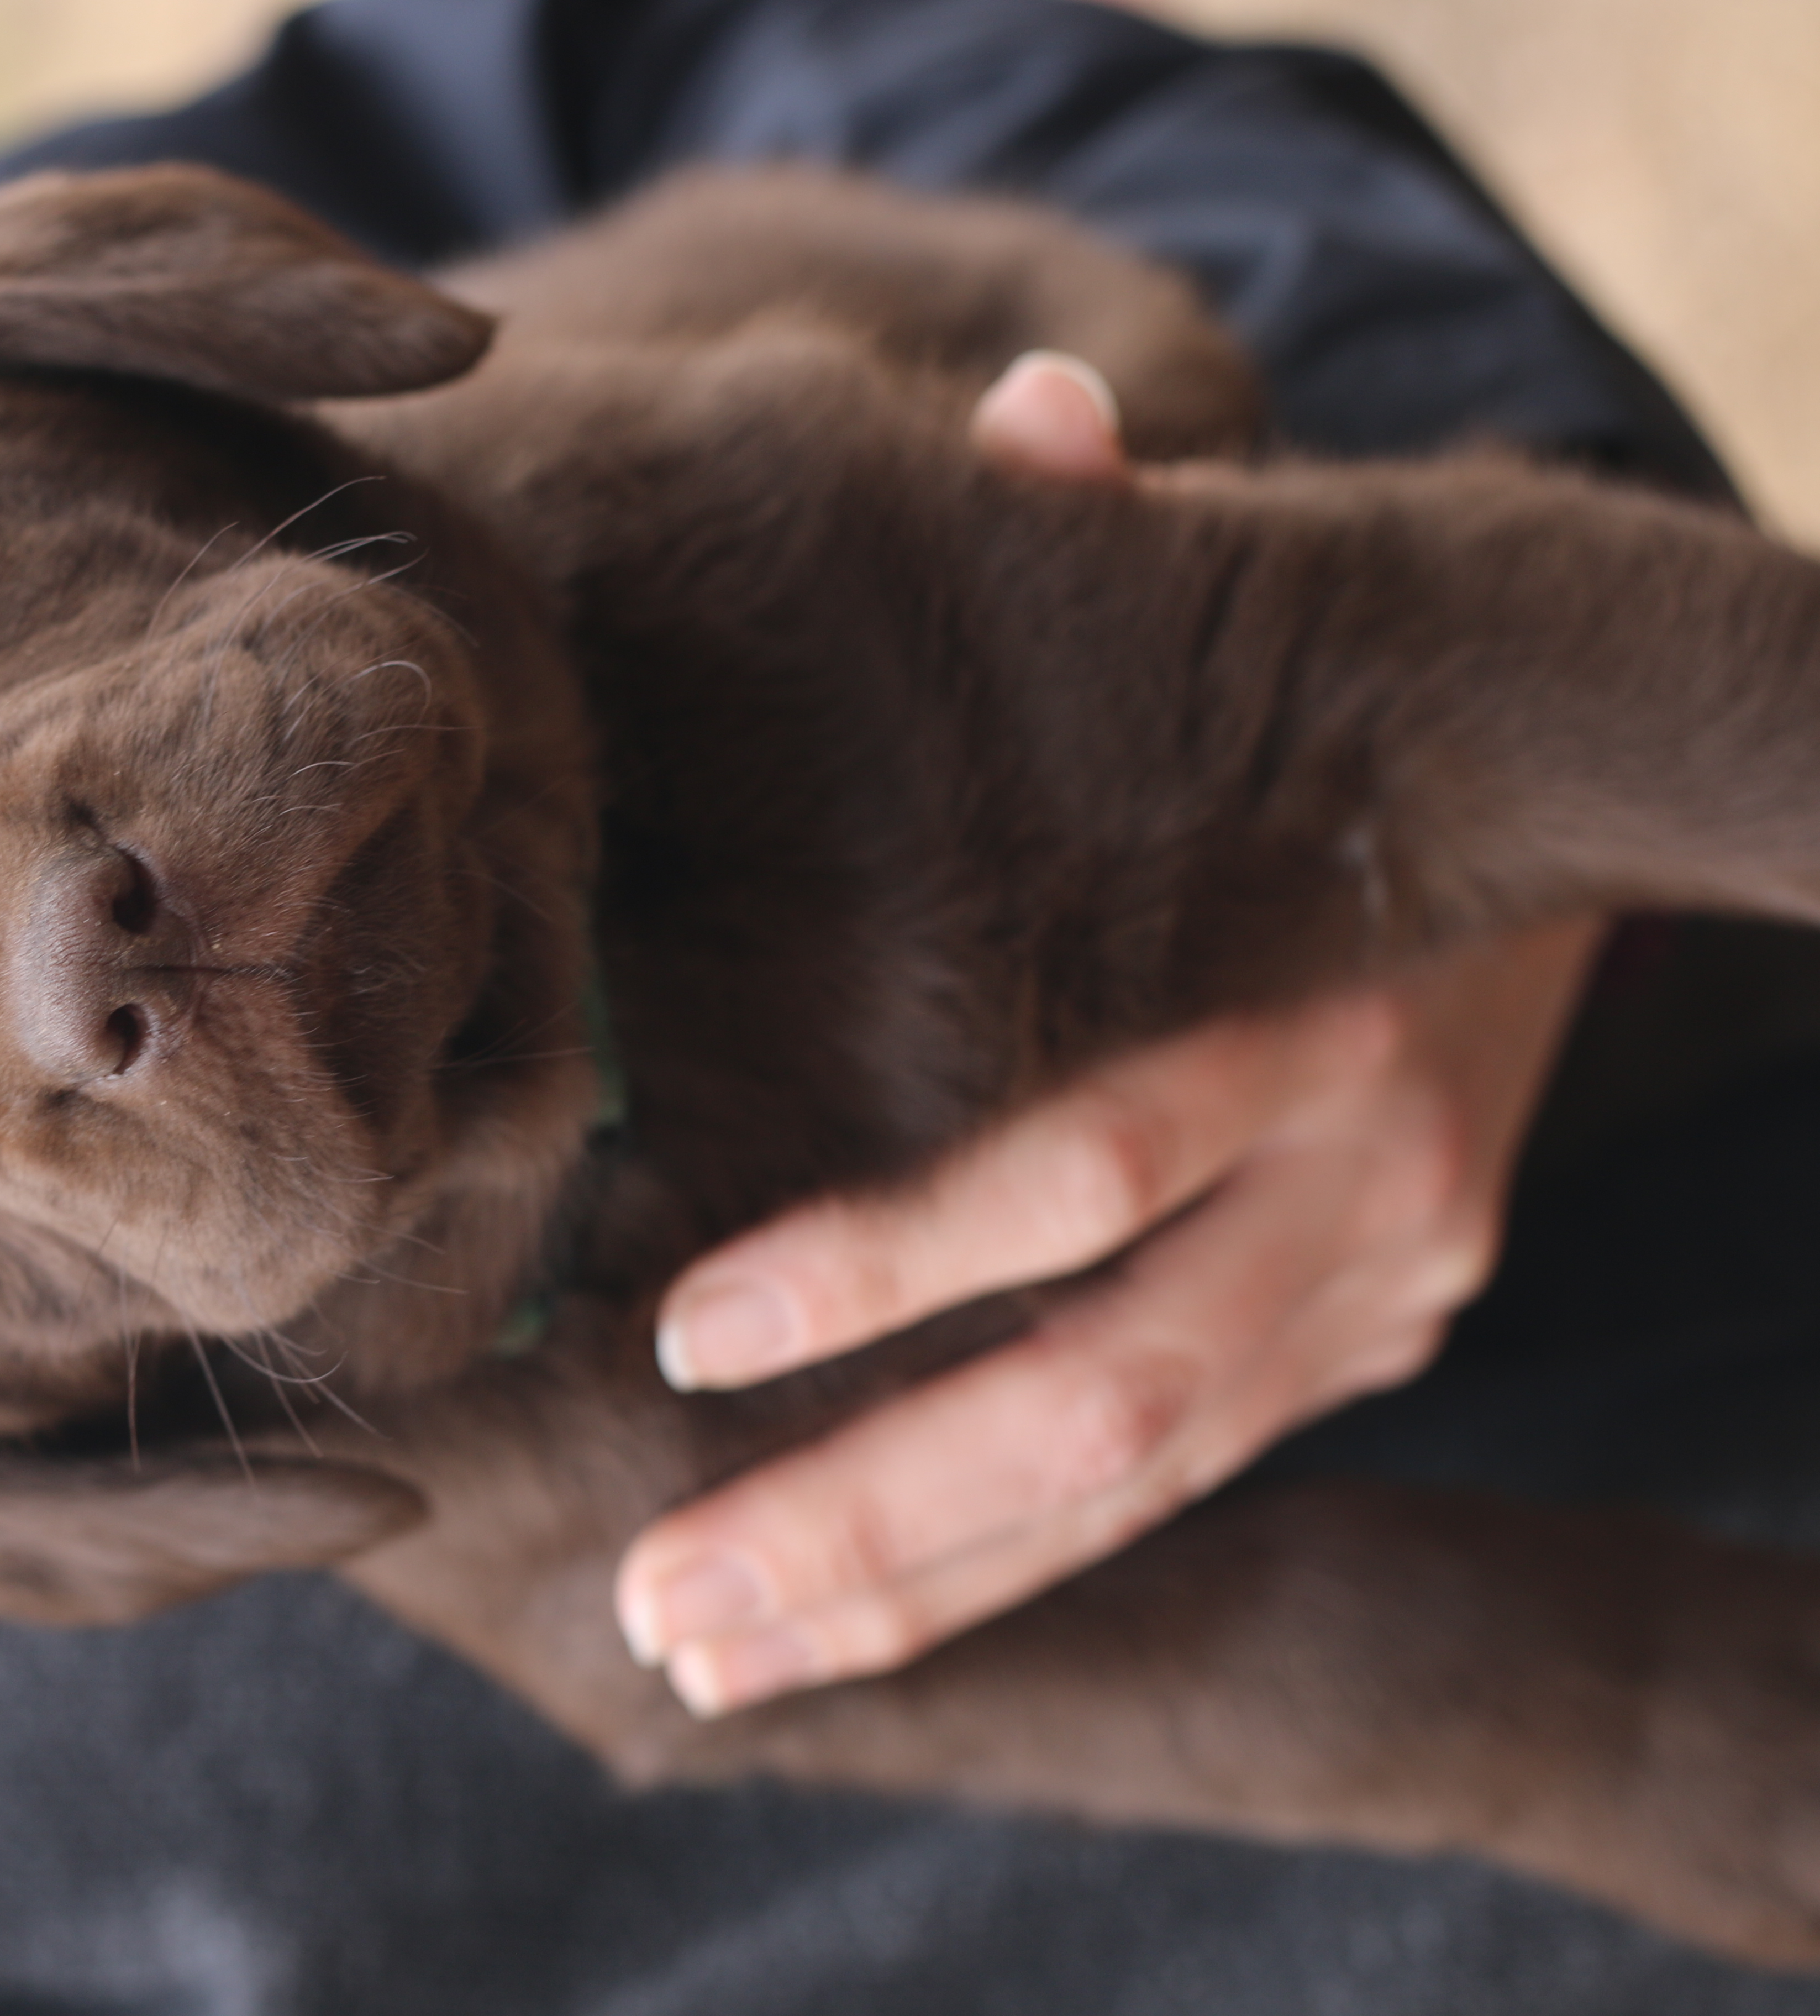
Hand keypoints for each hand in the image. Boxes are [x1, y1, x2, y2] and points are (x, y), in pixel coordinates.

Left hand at [610, 352, 1608, 1716]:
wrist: (1595, 830)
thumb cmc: (1343, 734)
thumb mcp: (1283, 646)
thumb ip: (1136, 552)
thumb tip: (1033, 415)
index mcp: (1322, 1006)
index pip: (1090, 1163)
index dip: (892, 1258)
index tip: (686, 1337)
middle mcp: (1367, 1183)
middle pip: (1104, 1395)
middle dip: (873, 1507)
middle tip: (657, 1599)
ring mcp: (1380, 1290)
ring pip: (1131, 1492)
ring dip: (910, 1589)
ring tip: (694, 1654)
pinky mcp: (1371, 1352)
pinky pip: (1171, 1497)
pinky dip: (1003, 1571)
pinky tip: (833, 1635)